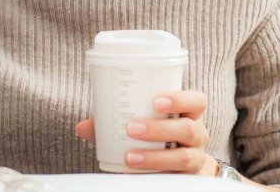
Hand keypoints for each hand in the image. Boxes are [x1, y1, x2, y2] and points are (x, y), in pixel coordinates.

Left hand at [75, 90, 216, 175]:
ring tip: (130, 156)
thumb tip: (82, 127)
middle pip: (189, 129)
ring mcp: (196, 158)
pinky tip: (133, 174)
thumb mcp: (146, 123)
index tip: (156, 101)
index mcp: (190, 114)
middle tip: (132, 128)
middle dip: (160, 129)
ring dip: (155, 157)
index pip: (197, 101)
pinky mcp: (188, 179)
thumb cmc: (160, 137)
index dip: (181, 99)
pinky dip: (153, 176)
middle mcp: (197, 135)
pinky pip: (175, 180)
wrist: (182, 167)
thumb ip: (116, 122)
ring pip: (184, 157)